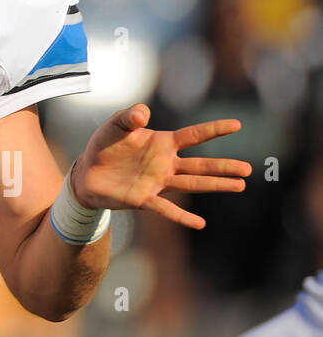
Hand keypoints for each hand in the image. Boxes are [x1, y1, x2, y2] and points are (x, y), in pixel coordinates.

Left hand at [71, 103, 250, 229]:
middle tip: (249, 168)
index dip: (214, 129)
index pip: (193, 135)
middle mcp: (165, 163)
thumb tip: (142, 112)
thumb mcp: (114, 125)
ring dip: (214, 185)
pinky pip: (166, 209)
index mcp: (162, 143)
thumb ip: (128, 116)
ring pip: (191, 184)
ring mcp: (157, 182)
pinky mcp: (144, 198)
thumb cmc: (104, 145)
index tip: (237, 124)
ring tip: (240, 186)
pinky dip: (181, 217)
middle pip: (200, 164)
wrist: (87, 172)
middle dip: (223, 166)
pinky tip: (200, 224)